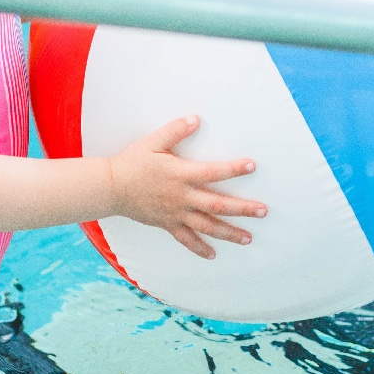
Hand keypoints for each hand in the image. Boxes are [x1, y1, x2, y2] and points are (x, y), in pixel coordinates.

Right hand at [107, 115, 263, 259]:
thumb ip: (175, 131)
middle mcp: (182, 197)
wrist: (110, 187)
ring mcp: (175, 213)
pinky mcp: (167, 224)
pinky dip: (199, 248)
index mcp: (181, 174)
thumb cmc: (132, 162)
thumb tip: (196, 119)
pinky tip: (213, 254)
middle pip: (218, 205)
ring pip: (207, 226)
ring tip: (249, 238)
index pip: (213, 172)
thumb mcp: (152, 141)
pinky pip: (186, 239)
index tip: (252, 166)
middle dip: (243, 209)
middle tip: (263, 211)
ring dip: (229, 232)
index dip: (234, 169)